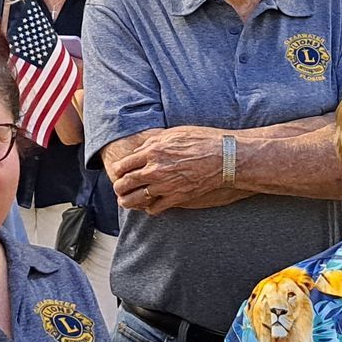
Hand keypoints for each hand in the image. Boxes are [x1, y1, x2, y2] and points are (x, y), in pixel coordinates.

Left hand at [105, 127, 224, 213]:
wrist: (223, 157)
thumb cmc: (201, 141)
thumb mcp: (173, 133)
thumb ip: (153, 141)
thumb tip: (139, 150)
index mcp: (153, 152)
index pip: (123, 165)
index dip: (117, 171)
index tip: (117, 173)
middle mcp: (155, 170)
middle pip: (125, 183)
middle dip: (118, 187)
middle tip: (119, 188)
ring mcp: (165, 186)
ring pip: (135, 199)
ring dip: (128, 201)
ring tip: (127, 201)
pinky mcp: (176, 198)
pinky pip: (154, 208)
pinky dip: (149, 208)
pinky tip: (150, 204)